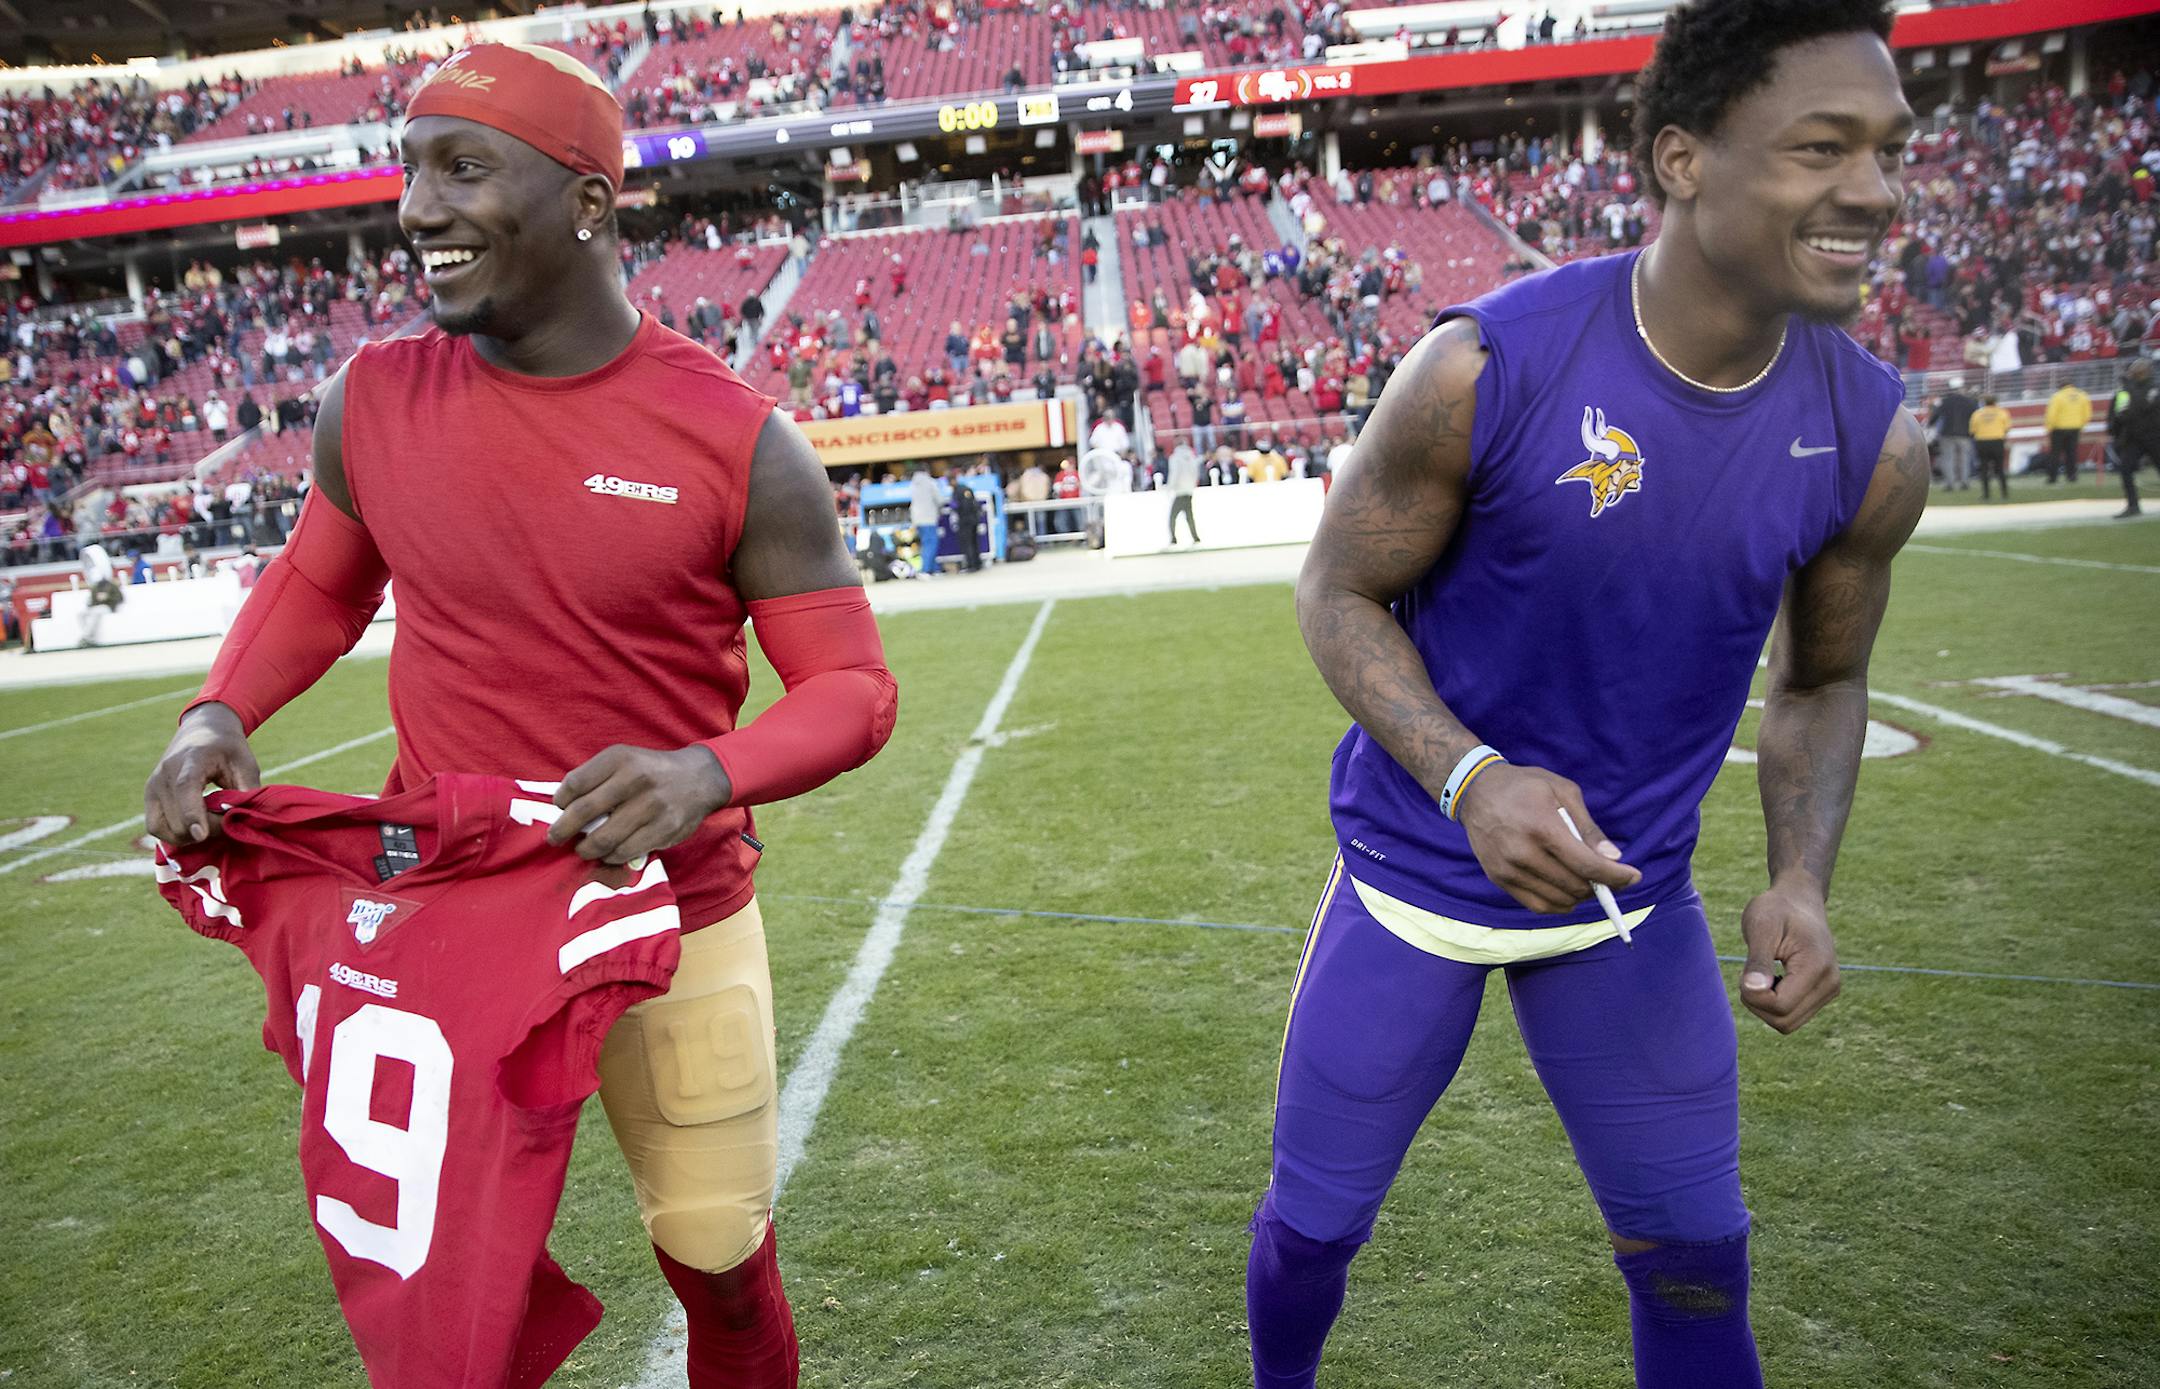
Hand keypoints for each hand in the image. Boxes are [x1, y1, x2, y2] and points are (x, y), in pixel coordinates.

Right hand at [143, 702, 258, 844]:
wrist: (201, 731)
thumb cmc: (228, 749)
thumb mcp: (246, 764)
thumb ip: (246, 792)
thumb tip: (242, 821)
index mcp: (192, 758)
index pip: (185, 787)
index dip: (192, 813)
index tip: (200, 835)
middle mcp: (165, 773)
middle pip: (177, 816)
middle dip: (206, 829)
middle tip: (226, 820)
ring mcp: (152, 785)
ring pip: (163, 827)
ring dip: (188, 836)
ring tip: (211, 823)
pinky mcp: (148, 796)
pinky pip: (155, 827)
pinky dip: (174, 835)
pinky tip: (194, 828)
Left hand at [548, 744, 731, 865]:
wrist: (698, 779)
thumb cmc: (650, 771)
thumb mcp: (624, 760)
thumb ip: (595, 777)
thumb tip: (562, 807)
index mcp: (620, 759)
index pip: (575, 783)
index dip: (560, 800)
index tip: (559, 809)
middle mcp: (635, 779)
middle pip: (583, 811)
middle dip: (562, 830)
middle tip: (554, 838)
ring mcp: (651, 806)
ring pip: (603, 838)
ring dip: (586, 848)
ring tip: (584, 849)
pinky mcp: (664, 828)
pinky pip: (625, 851)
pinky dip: (611, 856)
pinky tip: (609, 852)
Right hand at [1454, 763, 1639, 913]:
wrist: (1475, 790)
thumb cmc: (1524, 786)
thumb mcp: (1562, 791)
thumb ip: (1588, 827)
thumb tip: (1612, 857)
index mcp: (1542, 827)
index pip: (1586, 865)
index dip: (1615, 876)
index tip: (1634, 877)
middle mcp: (1522, 853)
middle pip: (1574, 886)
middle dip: (1600, 885)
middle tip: (1609, 876)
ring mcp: (1508, 870)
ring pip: (1558, 900)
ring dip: (1580, 896)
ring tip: (1587, 881)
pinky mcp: (1499, 879)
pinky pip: (1537, 905)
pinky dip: (1559, 904)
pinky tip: (1567, 891)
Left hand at [1738, 884, 1840, 1032]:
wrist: (1799, 900)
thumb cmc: (1776, 909)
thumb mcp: (1761, 927)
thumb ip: (1757, 960)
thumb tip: (1752, 989)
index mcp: (1817, 968)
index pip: (1780, 1005)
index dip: (1753, 995)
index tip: (1745, 971)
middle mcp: (1830, 985)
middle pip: (1784, 1021)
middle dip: (1757, 1003)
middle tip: (1749, 973)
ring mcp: (1829, 992)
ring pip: (1787, 1023)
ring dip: (1764, 1006)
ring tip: (1761, 974)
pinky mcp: (1822, 995)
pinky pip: (1791, 1016)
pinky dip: (1773, 1005)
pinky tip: (1771, 979)